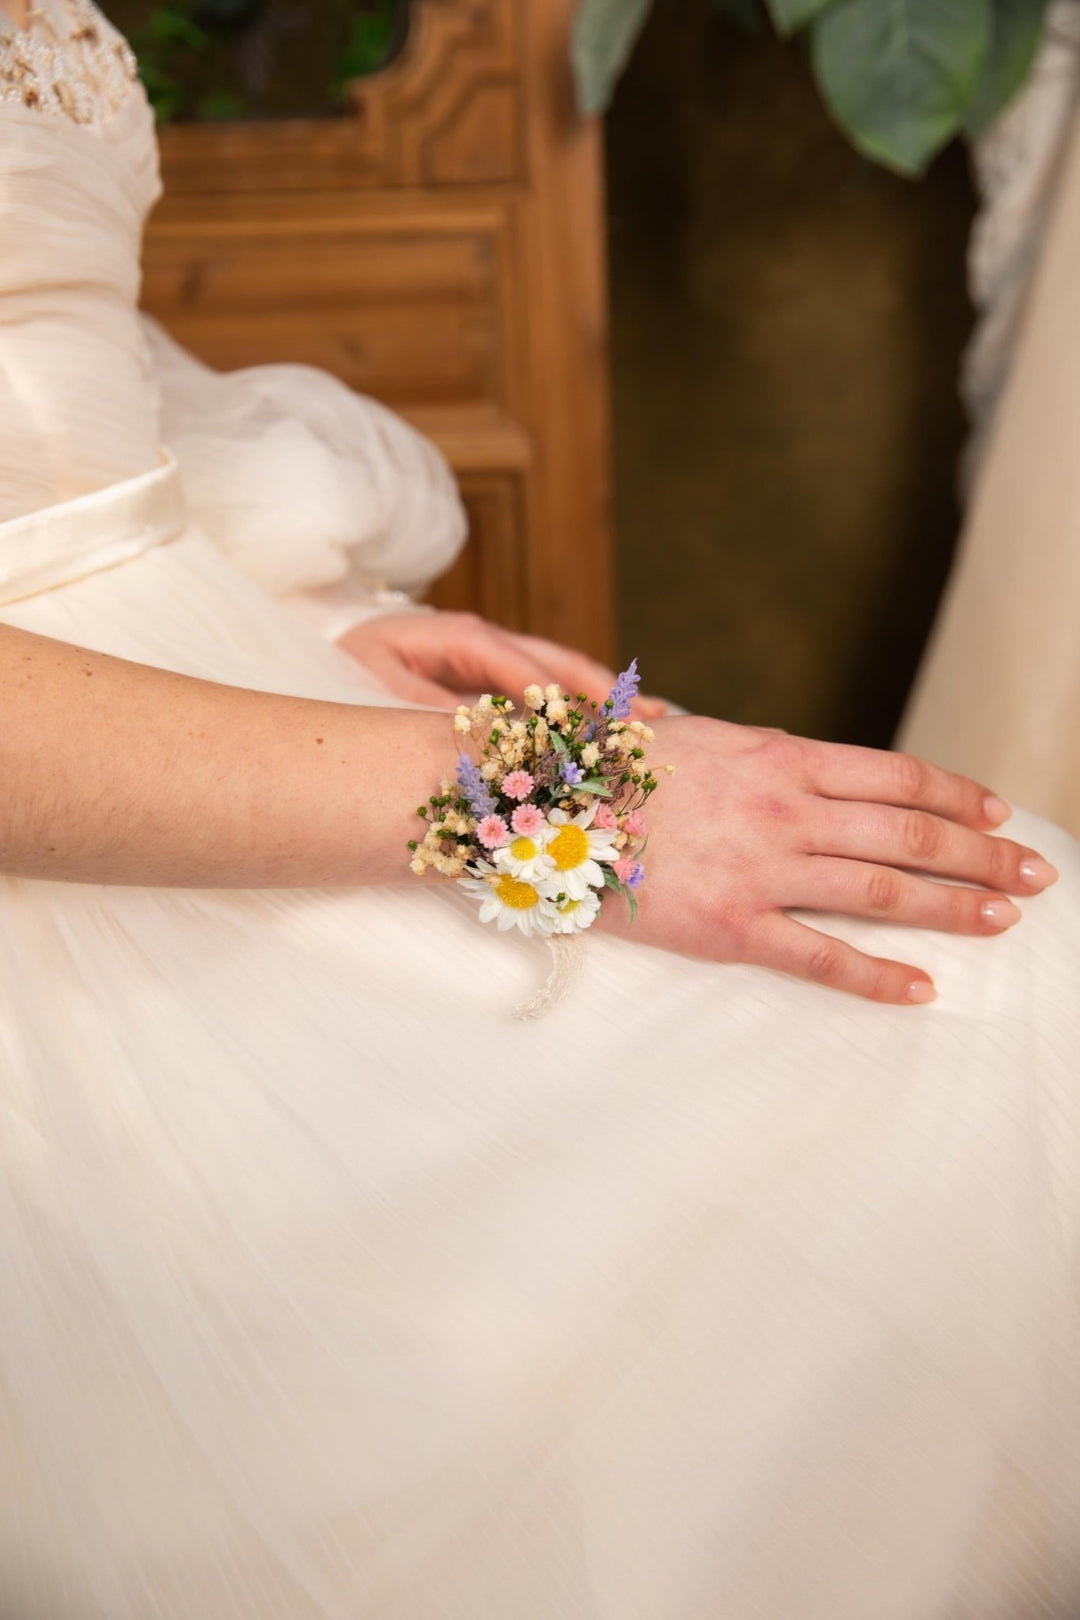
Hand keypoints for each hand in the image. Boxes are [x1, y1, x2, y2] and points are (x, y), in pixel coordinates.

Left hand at [337, 610, 666, 718]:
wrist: (324, 681)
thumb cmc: (343, 680)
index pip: (511, 660)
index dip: (548, 690)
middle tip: (647, 716)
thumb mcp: (375, 687)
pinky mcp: (490, 688)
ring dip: (603, 701)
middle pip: (550, 662)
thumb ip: (427, 709)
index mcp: (450, 636)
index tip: (584, 721)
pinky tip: (617, 730)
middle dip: (599, 689)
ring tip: (655, 720)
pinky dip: (580, 714)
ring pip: (556, 679)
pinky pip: (542, 700)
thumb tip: (483, 731)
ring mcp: (489, 664)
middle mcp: (479, 643)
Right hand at [605, 715, 1059, 1003]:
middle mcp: (785, 811)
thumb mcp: (695, 737)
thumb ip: (759, 752)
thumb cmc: (613, 770)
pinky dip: (879, 976)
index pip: (896, 775)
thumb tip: (803, 758)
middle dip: (983, 855)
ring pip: (883, 892)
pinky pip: (821, 958)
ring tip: (1004, 919)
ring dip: (954, 906)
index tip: (998, 813)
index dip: (956, 796)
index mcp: (781, 758)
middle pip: (908, 835)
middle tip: (1036, 874)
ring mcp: (762, 872)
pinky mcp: (731, 929)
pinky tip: (923, 989)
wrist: (543, 809)